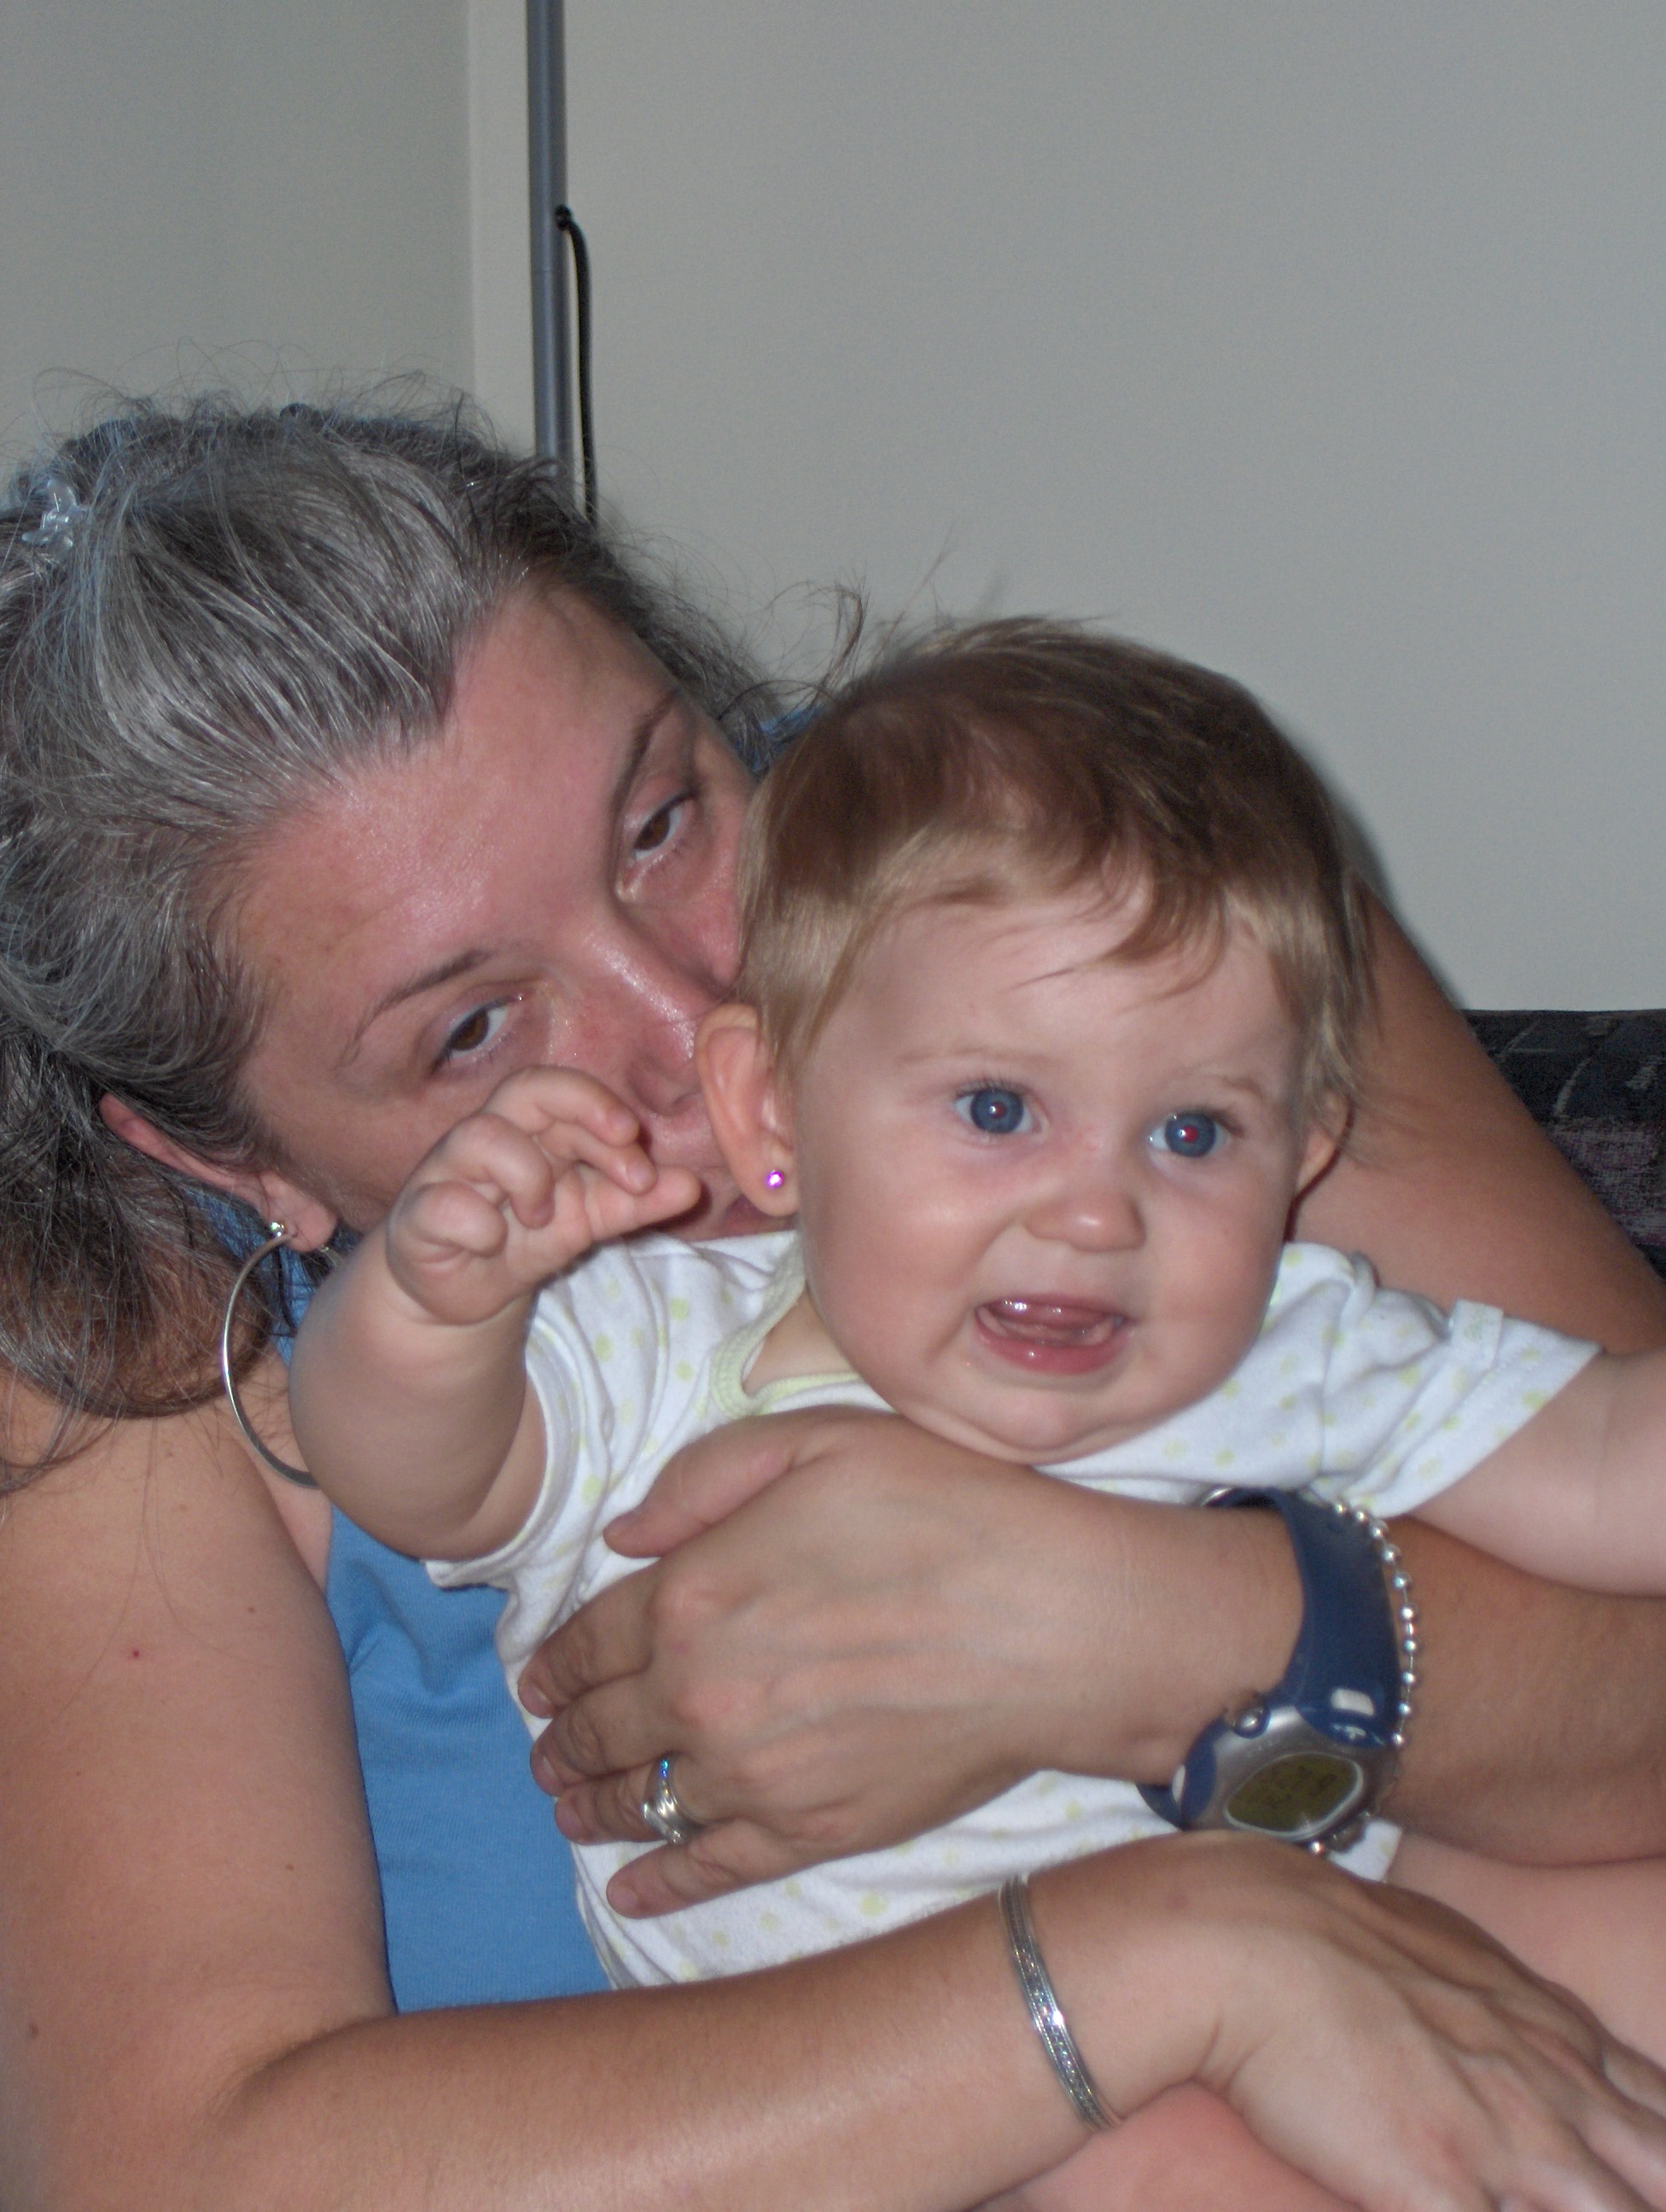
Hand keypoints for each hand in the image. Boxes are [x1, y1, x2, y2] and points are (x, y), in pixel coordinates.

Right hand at [383, 1067, 701, 1325]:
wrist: (464, 1294)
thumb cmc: (525, 1237)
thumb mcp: (589, 1222)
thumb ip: (636, 1202)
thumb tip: (692, 1184)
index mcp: (533, 1130)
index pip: (564, 1092)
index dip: (601, 1109)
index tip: (639, 1146)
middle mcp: (488, 1137)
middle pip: (524, 1090)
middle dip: (580, 1113)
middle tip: (626, 1159)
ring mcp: (448, 1173)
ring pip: (479, 1136)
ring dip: (528, 1174)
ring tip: (544, 1215)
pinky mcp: (418, 1217)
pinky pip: (440, 1203)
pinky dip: (474, 1221)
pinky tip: (494, 1242)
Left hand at [517, 1407, 1296, 1916]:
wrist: (1055, 1622)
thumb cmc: (946, 1510)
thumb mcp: (818, 1440)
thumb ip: (704, 1479)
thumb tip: (623, 1534)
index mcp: (693, 1592)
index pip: (589, 1638)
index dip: (555, 1662)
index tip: (537, 1677)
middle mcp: (702, 1694)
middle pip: (602, 1728)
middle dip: (562, 1738)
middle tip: (544, 1748)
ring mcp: (754, 1776)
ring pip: (642, 1803)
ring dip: (592, 1808)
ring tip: (569, 1808)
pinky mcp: (812, 1834)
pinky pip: (709, 1869)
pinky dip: (660, 1884)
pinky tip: (630, 1891)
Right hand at [1038, 1833, 1665, 2211]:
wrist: (1240, 1936)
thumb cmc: (1322, 1930)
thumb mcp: (1442, 1944)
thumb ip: (1501, 1998)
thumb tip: (1523, 2023)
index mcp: (1553, 2032)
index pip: (1660, 2115)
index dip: (1654, 2161)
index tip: (1635, 2174)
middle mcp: (1552, 2089)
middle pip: (1660, 2172)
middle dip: (1646, 2191)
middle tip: (1621, 2195)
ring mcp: (1508, 2143)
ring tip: (1543, 2202)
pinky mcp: (1442, 2189)